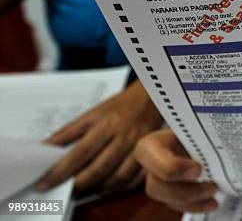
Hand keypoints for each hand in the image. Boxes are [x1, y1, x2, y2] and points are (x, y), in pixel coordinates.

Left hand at [37, 80, 161, 192]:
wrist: (150, 97)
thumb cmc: (119, 106)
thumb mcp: (92, 114)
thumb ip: (68, 132)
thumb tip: (45, 149)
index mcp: (106, 124)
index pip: (80, 152)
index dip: (61, 171)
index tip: (45, 182)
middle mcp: (123, 135)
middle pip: (99, 168)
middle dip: (79, 184)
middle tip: (66, 189)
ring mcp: (138, 145)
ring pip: (118, 177)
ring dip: (100, 187)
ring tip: (87, 188)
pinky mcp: (150, 154)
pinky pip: (136, 178)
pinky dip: (121, 186)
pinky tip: (109, 185)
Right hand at [135, 129, 217, 212]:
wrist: (197, 136)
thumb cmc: (194, 129)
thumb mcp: (194, 126)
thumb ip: (200, 135)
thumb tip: (221, 139)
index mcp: (152, 143)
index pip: (149, 155)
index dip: (173, 167)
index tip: (198, 170)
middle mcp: (151, 164)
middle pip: (156, 185)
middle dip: (185, 191)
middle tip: (211, 187)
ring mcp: (159, 181)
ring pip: (166, 199)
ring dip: (192, 200)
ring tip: (213, 193)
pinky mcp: (169, 193)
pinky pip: (177, 206)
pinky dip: (196, 206)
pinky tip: (211, 203)